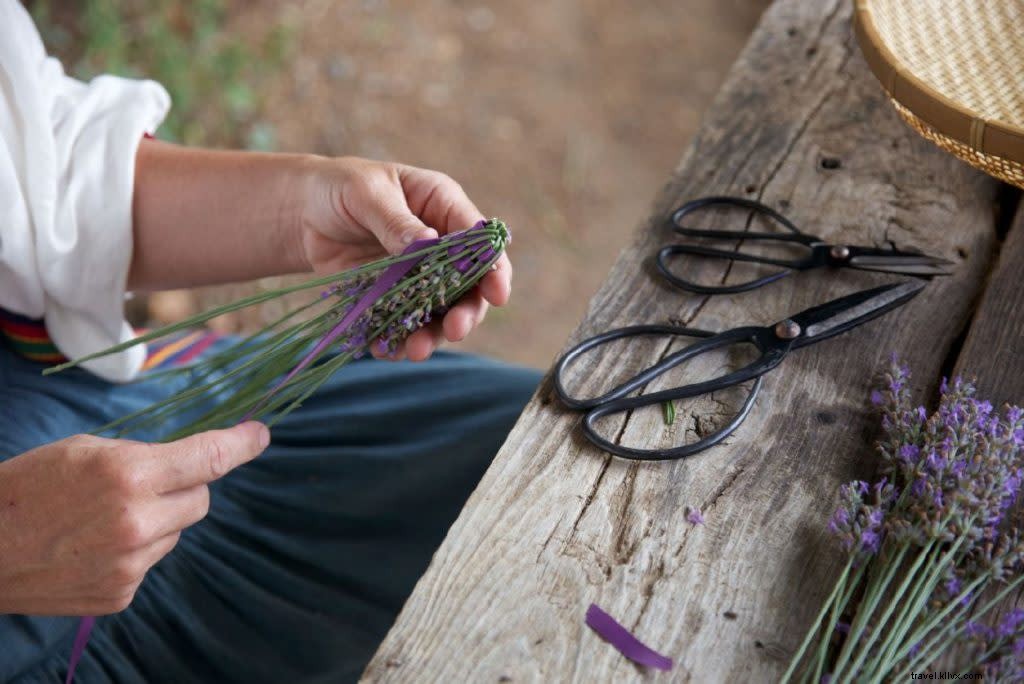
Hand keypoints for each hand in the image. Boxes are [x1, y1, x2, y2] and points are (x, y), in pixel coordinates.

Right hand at [0, 422, 267, 614]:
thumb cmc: (28, 487)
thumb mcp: (86, 450)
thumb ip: (144, 457)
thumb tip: (192, 463)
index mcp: (129, 475)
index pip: (209, 459)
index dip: (241, 444)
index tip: (260, 435)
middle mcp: (138, 522)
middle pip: (201, 499)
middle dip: (183, 487)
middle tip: (144, 483)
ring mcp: (131, 564)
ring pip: (177, 532)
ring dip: (157, 521)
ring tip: (102, 519)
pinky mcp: (121, 593)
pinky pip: (151, 562)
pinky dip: (134, 551)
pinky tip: (93, 547)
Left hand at [297, 156, 511, 361]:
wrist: (303, 211)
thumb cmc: (340, 187)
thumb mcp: (366, 193)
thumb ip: (395, 220)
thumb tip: (429, 243)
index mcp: (444, 208)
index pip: (480, 242)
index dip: (494, 268)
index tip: (496, 295)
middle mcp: (441, 246)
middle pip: (469, 286)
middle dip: (465, 312)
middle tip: (454, 331)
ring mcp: (419, 276)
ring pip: (439, 312)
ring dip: (431, 334)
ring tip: (413, 351)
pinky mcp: (394, 298)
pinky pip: (403, 324)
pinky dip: (396, 340)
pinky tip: (385, 349)